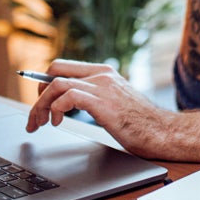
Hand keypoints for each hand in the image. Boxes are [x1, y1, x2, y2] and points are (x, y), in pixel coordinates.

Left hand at [25, 59, 175, 159]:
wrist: (165, 132)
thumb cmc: (143, 124)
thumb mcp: (115, 104)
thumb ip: (96, 98)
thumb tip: (70, 105)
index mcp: (104, 73)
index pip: (64, 66)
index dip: (45, 82)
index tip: (38, 100)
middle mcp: (102, 75)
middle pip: (55, 70)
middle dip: (38, 93)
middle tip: (35, 115)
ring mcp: (102, 86)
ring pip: (56, 84)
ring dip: (41, 104)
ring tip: (40, 122)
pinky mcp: (102, 102)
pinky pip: (67, 96)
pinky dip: (55, 109)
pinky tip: (57, 122)